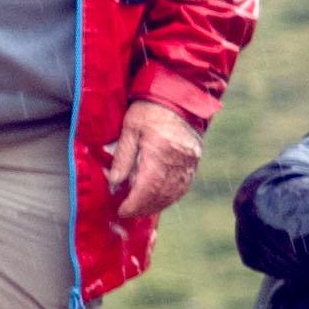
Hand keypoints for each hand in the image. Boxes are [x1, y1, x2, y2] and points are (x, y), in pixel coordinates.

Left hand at [106, 92, 211, 221]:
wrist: (178, 96)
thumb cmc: (150, 109)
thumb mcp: (130, 129)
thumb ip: (123, 157)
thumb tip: (115, 181)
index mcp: (159, 153)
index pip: (146, 189)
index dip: (133, 204)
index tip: (121, 211)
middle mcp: (177, 162)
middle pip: (160, 195)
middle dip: (143, 208)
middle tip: (128, 213)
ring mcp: (188, 163)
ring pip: (173, 194)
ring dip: (157, 205)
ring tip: (142, 209)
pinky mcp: (194, 162)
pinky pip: (183, 187)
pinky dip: (171, 197)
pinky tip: (160, 200)